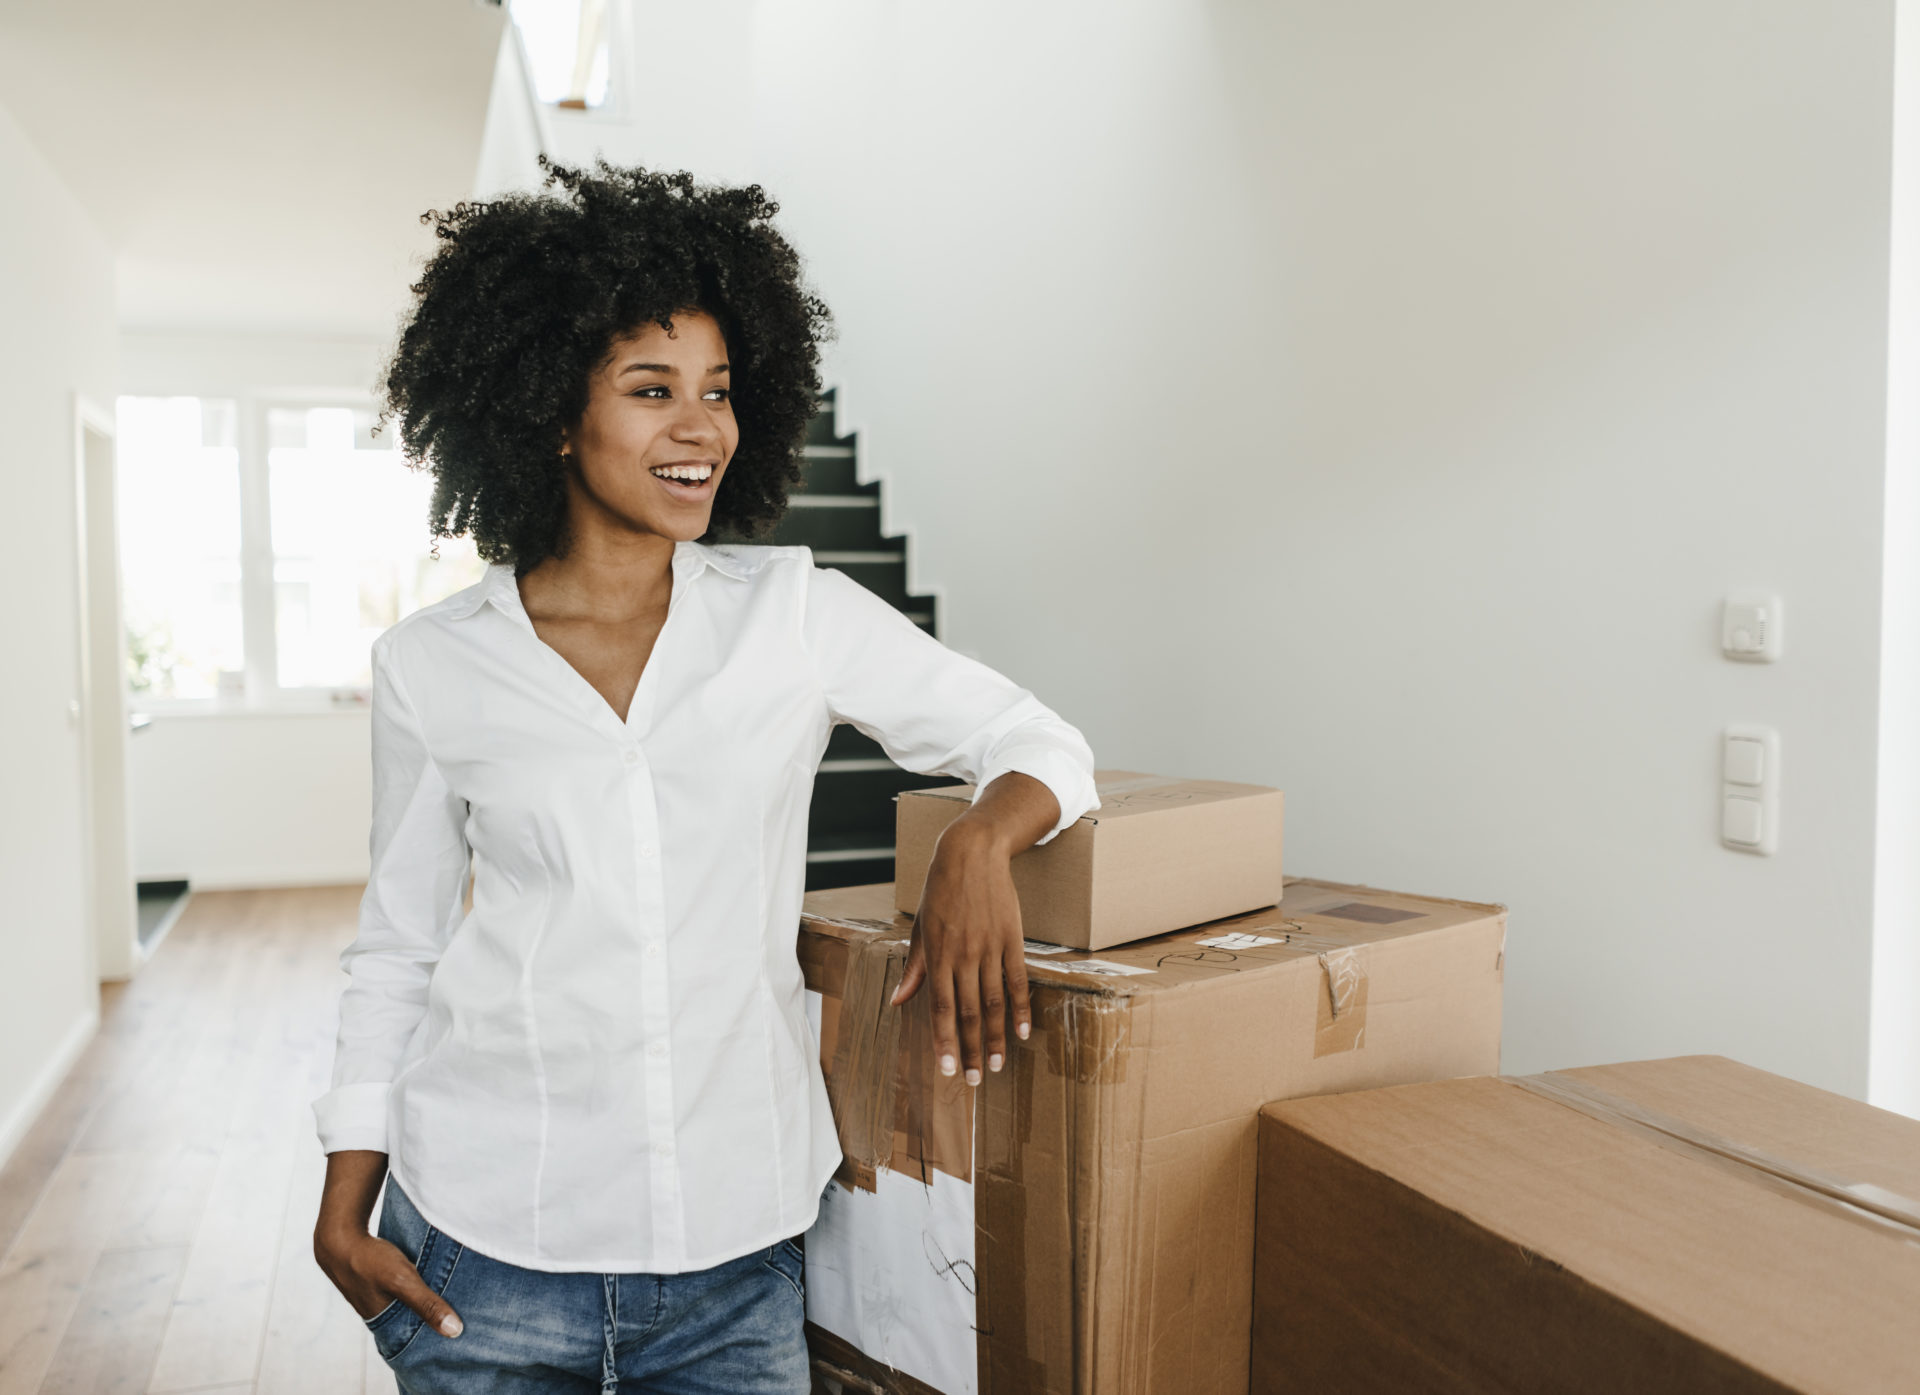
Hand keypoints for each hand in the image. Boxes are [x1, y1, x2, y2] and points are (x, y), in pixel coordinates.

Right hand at [315, 1226, 464, 1334]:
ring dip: (425, 1300)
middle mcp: (379, 1313)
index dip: (437, 1337)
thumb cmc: (369, 1260)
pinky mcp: (377, 1281)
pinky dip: (416, 1286)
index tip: (462, 1335)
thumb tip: (454, 1331)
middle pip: (413, 1321)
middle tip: (465, 1315)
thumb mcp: (402, 1281)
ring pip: (407, 1304)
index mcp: (384, 1322)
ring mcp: (376, 1297)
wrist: (339, 1237)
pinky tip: (430, 1278)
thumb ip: (427, 1305)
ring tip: (453, 1297)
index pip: (416, 1339)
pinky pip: (402, 1289)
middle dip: (434, 1319)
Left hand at [890, 820, 1030, 1085]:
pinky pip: (1017, 980)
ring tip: (995, 1066)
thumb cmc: (941, 890)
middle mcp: (963, 956)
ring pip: (993, 1003)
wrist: (972, 853)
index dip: (945, 1042)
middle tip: (972, 1081)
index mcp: (937, 955)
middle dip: (970, 1050)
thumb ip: (914, 967)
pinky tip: (1021, 1032)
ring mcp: (989, 948)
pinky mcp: (1011, 939)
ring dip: (995, 1038)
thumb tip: (898, 1001)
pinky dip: (1020, 1008)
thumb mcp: (921, 927)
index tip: (947, 1070)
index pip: (940, 1009)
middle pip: (968, 1013)